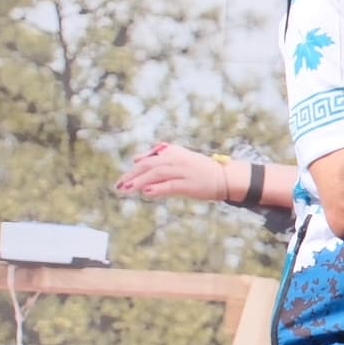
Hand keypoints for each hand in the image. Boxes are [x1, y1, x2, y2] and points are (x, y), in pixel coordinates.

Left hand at [117, 142, 235, 201]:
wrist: (224, 176)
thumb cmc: (200, 170)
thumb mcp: (178, 159)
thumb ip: (158, 158)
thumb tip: (136, 159)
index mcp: (172, 152)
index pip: (148, 160)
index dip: (133, 170)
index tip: (122, 180)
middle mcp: (176, 159)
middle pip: (149, 166)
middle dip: (132, 176)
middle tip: (119, 186)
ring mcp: (182, 171)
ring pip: (156, 174)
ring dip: (139, 181)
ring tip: (126, 189)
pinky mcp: (189, 184)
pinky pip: (170, 185)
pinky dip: (157, 188)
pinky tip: (146, 192)